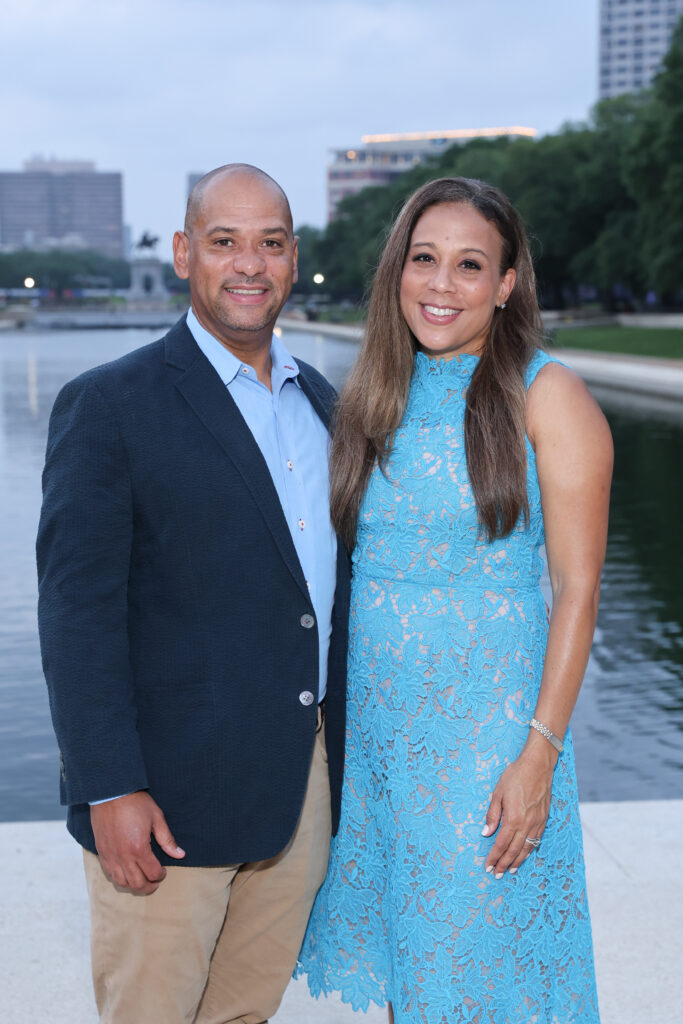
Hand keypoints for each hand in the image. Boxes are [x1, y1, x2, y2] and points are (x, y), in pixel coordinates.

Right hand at [90, 791, 184, 894]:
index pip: (152, 872)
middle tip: (155, 882)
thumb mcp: (156, 818)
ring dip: (133, 885)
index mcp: (139, 848)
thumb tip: (180, 854)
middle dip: (149, 887)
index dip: (161, 875)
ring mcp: (110, 856)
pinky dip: (119, 878)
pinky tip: (126, 873)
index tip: (163, 871)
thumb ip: (167, 839)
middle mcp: (123, 856)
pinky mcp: (101, 852)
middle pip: (137, 883)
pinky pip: (109, 873)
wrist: (110, 793)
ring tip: (141, 880)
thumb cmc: (135, 803)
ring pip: (121, 882)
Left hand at [481, 739, 555, 877]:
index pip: (501, 844)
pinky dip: (529, 850)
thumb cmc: (516, 776)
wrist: (538, 765)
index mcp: (513, 818)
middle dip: (504, 864)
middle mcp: (526, 824)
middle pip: (514, 850)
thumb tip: (486, 832)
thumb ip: (492, 814)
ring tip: (510, 870)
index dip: (494, 857)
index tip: (488, 866)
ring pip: (527, 848)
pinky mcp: (544, 819)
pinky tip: (525, 854)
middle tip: (497, 874)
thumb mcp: (498, 792)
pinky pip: (536, 840)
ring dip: (518, 861)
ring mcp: (537, 822)